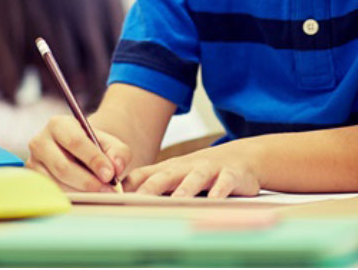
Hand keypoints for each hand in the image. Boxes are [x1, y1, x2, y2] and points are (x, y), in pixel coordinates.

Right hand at [27, 115, 130, 191]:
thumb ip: (118, 152)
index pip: (75, 142)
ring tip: (100, 194)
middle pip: (63, 167)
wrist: (79, 153)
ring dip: (81, 192)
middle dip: (88, 181)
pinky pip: (52, 194)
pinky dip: (72, 197)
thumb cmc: (94, 147)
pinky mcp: (34, 181)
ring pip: (57, 184)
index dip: (93, 159)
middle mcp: (40, 142)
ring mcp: (33, 163)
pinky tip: (87, 197)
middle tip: (107, 190)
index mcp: (58, 124)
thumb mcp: (110, 143)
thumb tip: (116, 167)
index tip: (110, 174)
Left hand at [124, 141, 260, 198]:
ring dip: (187, 187)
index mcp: (170, 169)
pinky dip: (220, 189)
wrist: (242, 157)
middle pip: (167, 175)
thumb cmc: (201, 170)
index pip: (145, 174)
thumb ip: (152, 185)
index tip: (115, 198)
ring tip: (179, 199)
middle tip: (139, 200)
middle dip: (152, 187)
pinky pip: (225, 181)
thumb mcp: (176, 175)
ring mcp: (209, 169)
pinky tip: (215, 198)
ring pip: (196, 177)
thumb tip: (121, 199)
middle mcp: (187, 167)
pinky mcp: (231, 174)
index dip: (130, 185)